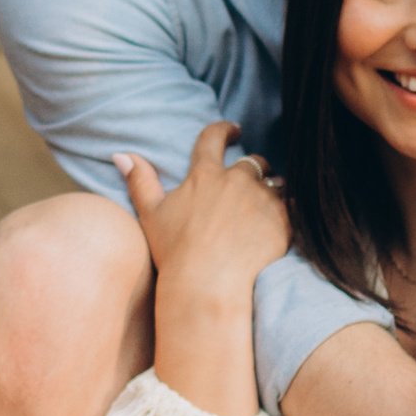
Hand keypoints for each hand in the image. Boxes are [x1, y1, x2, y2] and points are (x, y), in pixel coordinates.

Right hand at [116, 121, 292, 296]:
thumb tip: (122, 155)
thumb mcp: (151, 215)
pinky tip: (282, 224)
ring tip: (267, 207)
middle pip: (253, 161)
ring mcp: (263, 198)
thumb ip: (139, 181)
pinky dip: (288, 211)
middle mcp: (236, 179)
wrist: (209, 286)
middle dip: (254, 167)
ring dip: (272, 190)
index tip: (233, 129)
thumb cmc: (175, 253)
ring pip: (276, 183)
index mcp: (204, 174)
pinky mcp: (284, 219)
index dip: (224, 130)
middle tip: (251, 183)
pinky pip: (293, 205)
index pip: (214, 138)